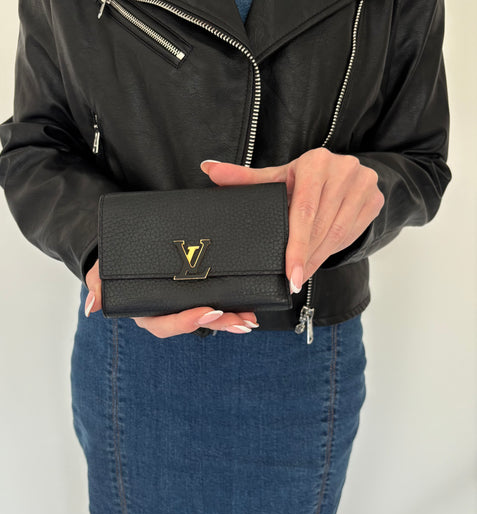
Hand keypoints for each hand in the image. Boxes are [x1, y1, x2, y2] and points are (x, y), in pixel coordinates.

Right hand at [84, 260, 257, 337]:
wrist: (123, 251)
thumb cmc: (112, 264)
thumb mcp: (101, 272)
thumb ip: (97, 284)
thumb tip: (94, 304)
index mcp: (146, 312)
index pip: (166, 324)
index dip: (187, 321)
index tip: (208, 310)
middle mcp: (166, 312)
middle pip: (195, 323)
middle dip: (219, 323)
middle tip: (241, 320)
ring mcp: (181, 303)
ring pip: (208, 315)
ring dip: (231, 318)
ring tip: (251, 318)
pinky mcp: (194, 290)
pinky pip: (214, 300)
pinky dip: (231, 304)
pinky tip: (249, 305)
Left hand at [201, 147, 383, 291]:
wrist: (344, 173)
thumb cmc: (303, 178)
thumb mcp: (278, 177)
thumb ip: (246, 178)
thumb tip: (209, 169)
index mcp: (315, 162)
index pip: (304, 211)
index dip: (297, 245)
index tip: (290, 274)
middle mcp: (344, 169)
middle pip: (322, 226)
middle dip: (306, 257)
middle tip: (292, 281)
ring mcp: (364, 184)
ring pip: (339, 234)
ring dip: (319, 259)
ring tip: (302, 276)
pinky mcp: (375, 199)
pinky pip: (354, 233)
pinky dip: (334, 251)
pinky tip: (318, 261)